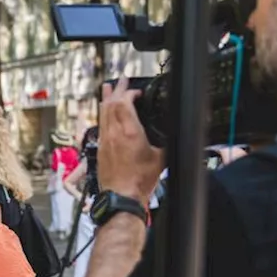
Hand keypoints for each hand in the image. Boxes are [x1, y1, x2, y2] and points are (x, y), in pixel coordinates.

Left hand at [98, 77, 163, 202]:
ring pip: (103, 113)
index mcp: (129, 132)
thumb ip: (166, 141)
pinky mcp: (100, 149)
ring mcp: (105, 140)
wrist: (121, 196)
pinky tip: (104, 113)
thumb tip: (175, 133)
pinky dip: (103, 114)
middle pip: (111, 104)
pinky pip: (101, 124)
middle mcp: (114, 133)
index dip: (129, 93)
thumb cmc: (139, 181)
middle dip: (116, 90)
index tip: (136, 91)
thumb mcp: (161, 158)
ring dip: (106, 99)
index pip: (124, 103)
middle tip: (120, 80)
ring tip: (107, 89)